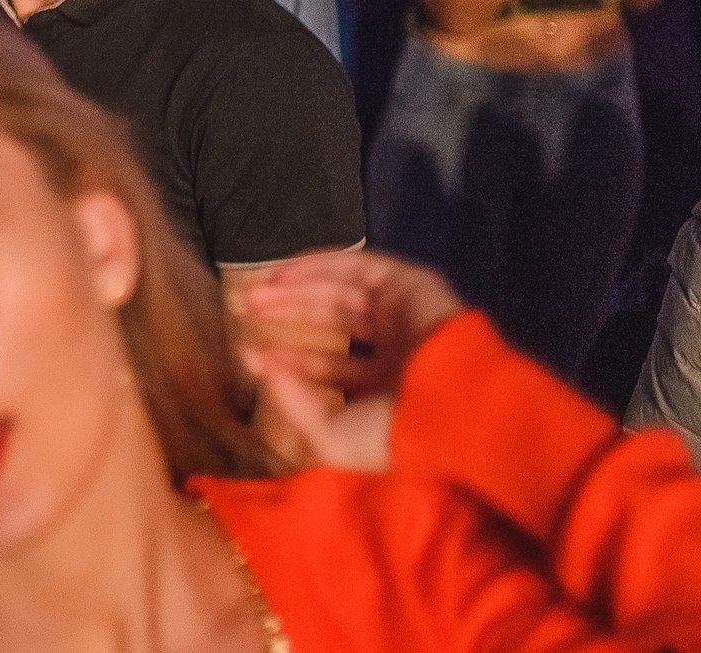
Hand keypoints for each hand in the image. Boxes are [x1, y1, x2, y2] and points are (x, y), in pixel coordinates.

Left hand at [234, 251, 463, 471]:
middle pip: (331, 323)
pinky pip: (358, 267)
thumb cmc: (398, 434)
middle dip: (288, 316)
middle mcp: (396, 350)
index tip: (247, 354)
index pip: (328, 368)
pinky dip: (319, 266)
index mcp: (387, 390)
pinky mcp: (410, 286)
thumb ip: (294, 402)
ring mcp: (404, 316)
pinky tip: (283, 275)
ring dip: (295, 289)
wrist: (453, 408)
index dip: (287, 359)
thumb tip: (263, 367)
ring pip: (340, 292)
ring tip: (255, 294)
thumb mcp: (334, 435)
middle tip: (247, 312)